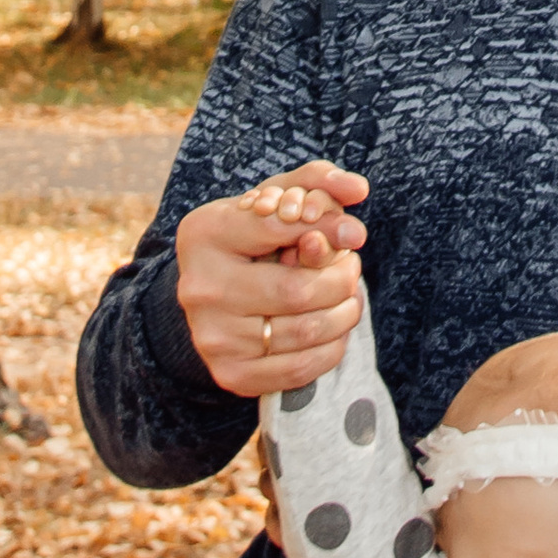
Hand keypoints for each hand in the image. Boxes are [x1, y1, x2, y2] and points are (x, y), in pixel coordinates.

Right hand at [175, 161, 366, 396]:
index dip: (329, 228)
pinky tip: (333, 328)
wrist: (213, 294)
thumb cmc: (253, 238)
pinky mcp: (229, 373)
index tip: (355, 233)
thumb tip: (357, 189)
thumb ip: (315, 183)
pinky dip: (332, 347)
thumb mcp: (275, 199)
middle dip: (341, 279)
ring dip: (344, 312)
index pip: (279, 227)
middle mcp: (200, 287)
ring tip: (347, 296)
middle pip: (298, 291)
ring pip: (307, 331)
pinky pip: (301, 368)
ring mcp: (212, 336)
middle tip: (351, 268)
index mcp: (204, 233)